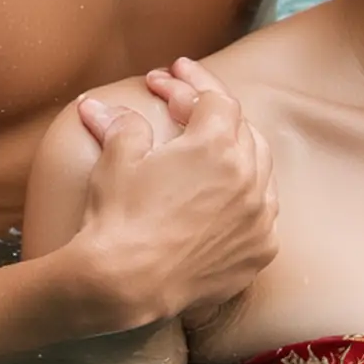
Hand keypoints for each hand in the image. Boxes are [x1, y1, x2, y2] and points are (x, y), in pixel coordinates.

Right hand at [70, 60, 278, 333]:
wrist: (123, 287)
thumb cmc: (118, 218)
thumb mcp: (117, 159)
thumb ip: (123, 124)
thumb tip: (99, 106)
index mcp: (216, 145)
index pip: (212, 98)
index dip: (188, 83)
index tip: (168, 77)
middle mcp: (248, 176)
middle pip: (240, 127)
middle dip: (212, 111)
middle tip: (185, 106)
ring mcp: (259, 215)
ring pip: (261, 166)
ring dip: (237, 149)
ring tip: (212, 144)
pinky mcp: (260, 249)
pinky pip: (264, 211)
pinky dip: (249, 196)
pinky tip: (230, 195)